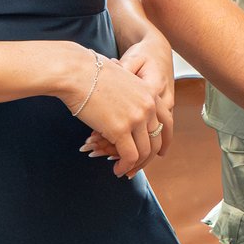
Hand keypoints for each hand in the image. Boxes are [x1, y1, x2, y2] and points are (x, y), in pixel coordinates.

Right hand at [60, 49, 166, 177]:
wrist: (77, 72)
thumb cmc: (90, 75)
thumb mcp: (121, 83)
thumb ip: (130, 97)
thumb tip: (124, 111)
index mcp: (150, 93)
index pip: (167, 121)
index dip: (165, 140)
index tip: (160, 152)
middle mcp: (148, 106)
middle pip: (157, 140)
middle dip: (148, 157)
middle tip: (137, 167)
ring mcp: (136, 118)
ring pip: (144, 151)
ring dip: (135, 165)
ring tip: (124, 170)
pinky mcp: (121, 129)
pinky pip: (130, 156)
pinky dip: (125, 166)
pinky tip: (117, 170)